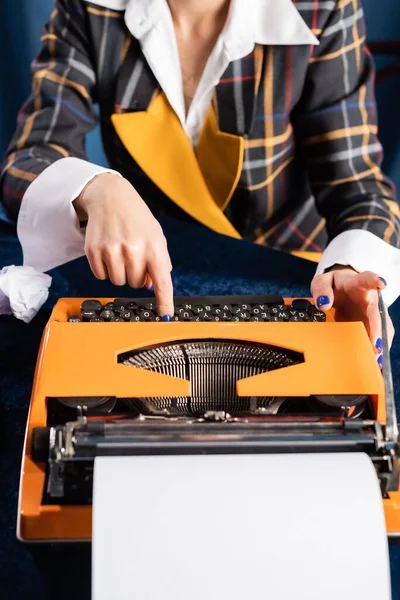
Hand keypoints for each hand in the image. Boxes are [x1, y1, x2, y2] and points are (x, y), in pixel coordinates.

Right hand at [74, 173, 173, 317]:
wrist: (111, 197)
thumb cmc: (137, 219)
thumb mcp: (156, 237)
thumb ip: (159, 262)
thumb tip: (152, 287)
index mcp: (154, 247)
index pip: (162, 281)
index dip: (165, 301)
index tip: (166, 316)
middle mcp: (133, 249)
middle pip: (136, 284)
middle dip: (135, 275)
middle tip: (133, 256)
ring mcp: (112, 251)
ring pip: (117, 282)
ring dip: (120, 273)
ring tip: (120, 254)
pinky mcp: (93, 251)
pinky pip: (101, 276)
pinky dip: (104, 269)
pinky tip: (108, 252)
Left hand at [311, 266, 393, 365]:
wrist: (342, 286)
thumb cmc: (334, 284)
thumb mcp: (322, 281)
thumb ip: (322, 290)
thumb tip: (323, 304)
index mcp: (358, 283)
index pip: (367, 279)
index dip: (374, 280)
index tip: (381, 283)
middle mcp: (370, 298)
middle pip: (378, 312)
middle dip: (378, 329)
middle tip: (376, 345)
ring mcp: (373, 312)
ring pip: (382, 327)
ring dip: (380, 343)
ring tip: (376, 360)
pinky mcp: (372, 324)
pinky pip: (378, 336)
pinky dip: (377, 349)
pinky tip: (375, 363)